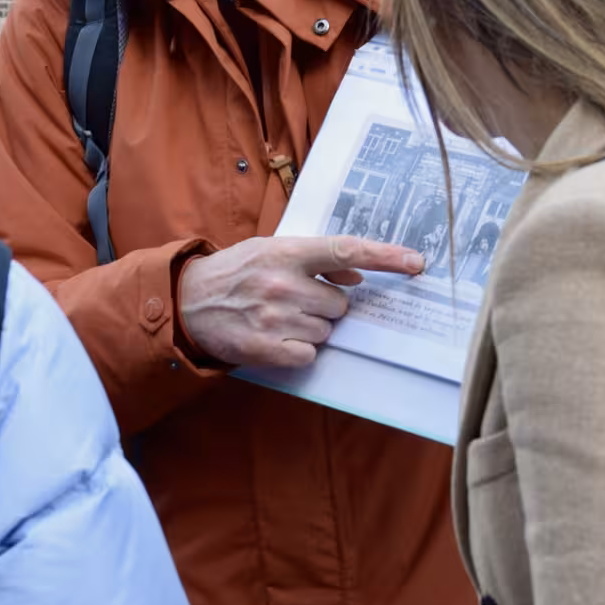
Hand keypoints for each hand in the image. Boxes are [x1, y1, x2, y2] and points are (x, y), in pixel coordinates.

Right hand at [178, 234, 424, 368]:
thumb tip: (357, 276)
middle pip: (340, 305)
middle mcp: (283, 283)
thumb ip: (314, 259)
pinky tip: (275, 338)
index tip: (416, 262)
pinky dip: (298, 351)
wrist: (187, 302)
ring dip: (309, 328)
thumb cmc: (235, 272)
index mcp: (287, 252)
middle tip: (294, 301)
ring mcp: (275, 318)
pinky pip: (308, 355)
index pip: (346, 250)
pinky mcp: (266, 349)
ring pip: (325, 332)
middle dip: (325, 306)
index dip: (386, 256)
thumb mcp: (270, 250)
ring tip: (277, 317)